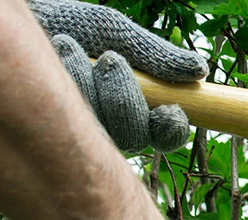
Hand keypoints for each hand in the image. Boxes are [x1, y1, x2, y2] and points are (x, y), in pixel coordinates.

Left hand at [28, 0, 208, 152]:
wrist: (18, 25)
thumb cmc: (64, 24)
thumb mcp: (114, 33)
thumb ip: (155, 55)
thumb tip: (200, 70)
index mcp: (137, 106)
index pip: (166, 133)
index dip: (172, 129)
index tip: (170, 110)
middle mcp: (110, 126)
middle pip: (135, 137)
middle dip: (125, 99)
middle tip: (111, 60)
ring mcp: (79, 133)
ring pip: (101, 130)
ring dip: (89, 84)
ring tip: (68, 46)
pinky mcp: (49, 132)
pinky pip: (67, 123)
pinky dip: (66, 83)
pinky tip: (54, 59)